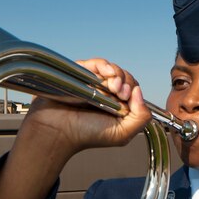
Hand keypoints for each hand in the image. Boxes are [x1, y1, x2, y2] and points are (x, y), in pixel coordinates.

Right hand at [21, 58, 151, 154]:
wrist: (57, 130)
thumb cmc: (86, 134)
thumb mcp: (122, 134)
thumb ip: (141, 117)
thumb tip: (139, 92)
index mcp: (117, 106)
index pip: (133, 90)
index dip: (133, 90)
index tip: (126, 98)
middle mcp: (106, 93)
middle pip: (125, 77)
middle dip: (126, 82)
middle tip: (120, 93)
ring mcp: (93, 83)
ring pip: (112, 69)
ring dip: (117, 74)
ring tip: (112, 86)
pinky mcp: (80, 74)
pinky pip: (96, 64)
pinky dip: (104, 65)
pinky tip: (106, 73)